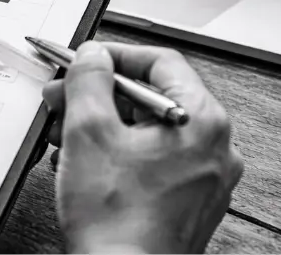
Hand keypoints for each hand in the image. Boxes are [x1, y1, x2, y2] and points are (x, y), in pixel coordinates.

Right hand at [42, 42, 242, 253]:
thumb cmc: (116, 224)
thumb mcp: (89, 132)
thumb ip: (90, 81)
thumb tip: (94, 56)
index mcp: (202, 122)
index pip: (160, 62)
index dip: (115, 56)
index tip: (86, 61)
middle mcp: (214, 148)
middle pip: (153, 98)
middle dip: (101, 96)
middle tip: (65, 99)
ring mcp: (204, 179)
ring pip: (150, 131)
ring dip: (104, 126)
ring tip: (66, 135)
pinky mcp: (188, 202)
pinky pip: (154, 161)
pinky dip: (120, 154)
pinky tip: (86, 163)